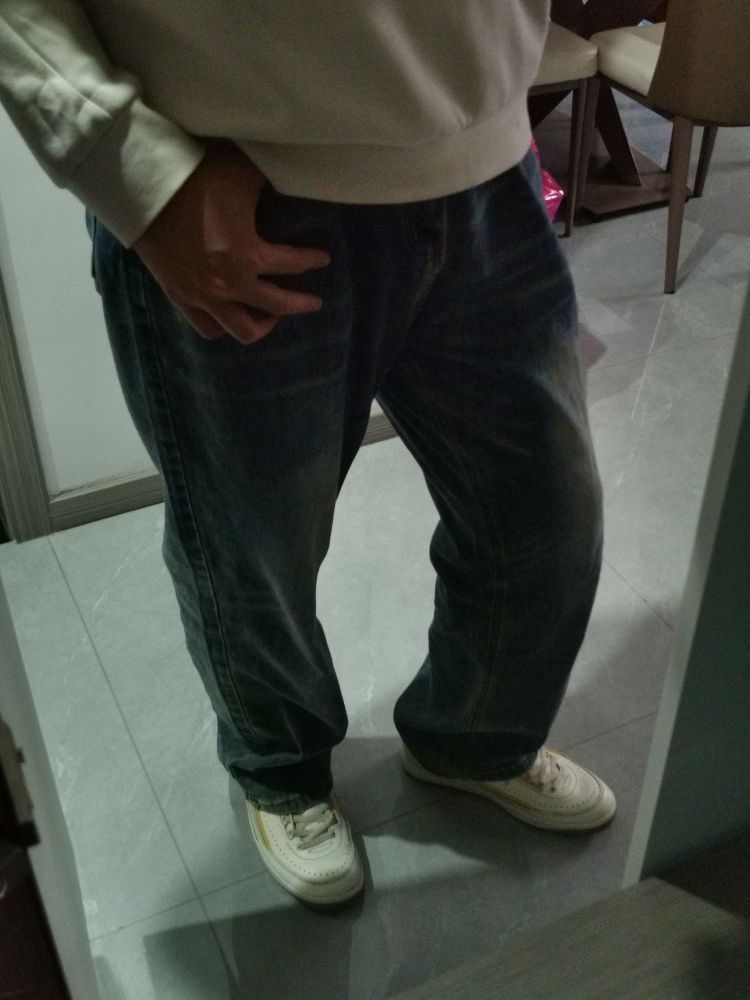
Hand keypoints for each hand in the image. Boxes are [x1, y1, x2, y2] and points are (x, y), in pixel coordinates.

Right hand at [132, 141, 330, 344]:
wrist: (142, 185)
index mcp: (248, 255)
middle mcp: (229, 284)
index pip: (293, 264)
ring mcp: (203, 296)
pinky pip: (208, 327)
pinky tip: (233, 314)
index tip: (324, 259)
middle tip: (312, 302)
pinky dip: (224, 325)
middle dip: (300, 305)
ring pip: (242, 330)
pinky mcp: (180, 298)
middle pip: (276, 308)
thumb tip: (293, 179)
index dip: (312, 260)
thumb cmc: (196, 175)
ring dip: (262, 324)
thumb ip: (272, 183)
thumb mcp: (243, 173)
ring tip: (270, 314)